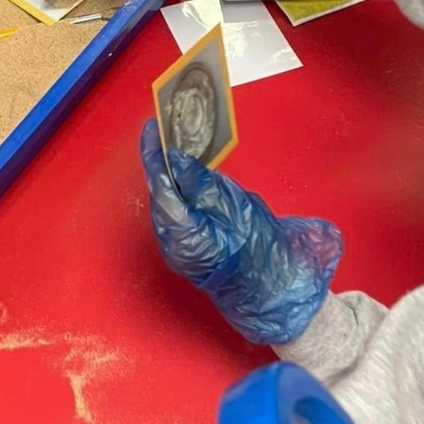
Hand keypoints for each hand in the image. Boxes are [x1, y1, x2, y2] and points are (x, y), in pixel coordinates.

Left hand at [141, 122, 341, 344]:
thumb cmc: (262, 255)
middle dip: (158, 161)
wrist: (272, 293)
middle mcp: (172, 243)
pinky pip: (175, 209)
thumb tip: (177, 161)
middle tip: (161, 130)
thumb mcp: (237, 211)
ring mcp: (176, 246)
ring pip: (165, 200)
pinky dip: (177, 188)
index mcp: (184, 235)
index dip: (154, 156)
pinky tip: (183, 172)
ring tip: (169, 144)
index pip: (161, 187)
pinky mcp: (184, 244)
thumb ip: (204, 185)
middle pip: (159, 192)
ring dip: (167, 173)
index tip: (151, 130)